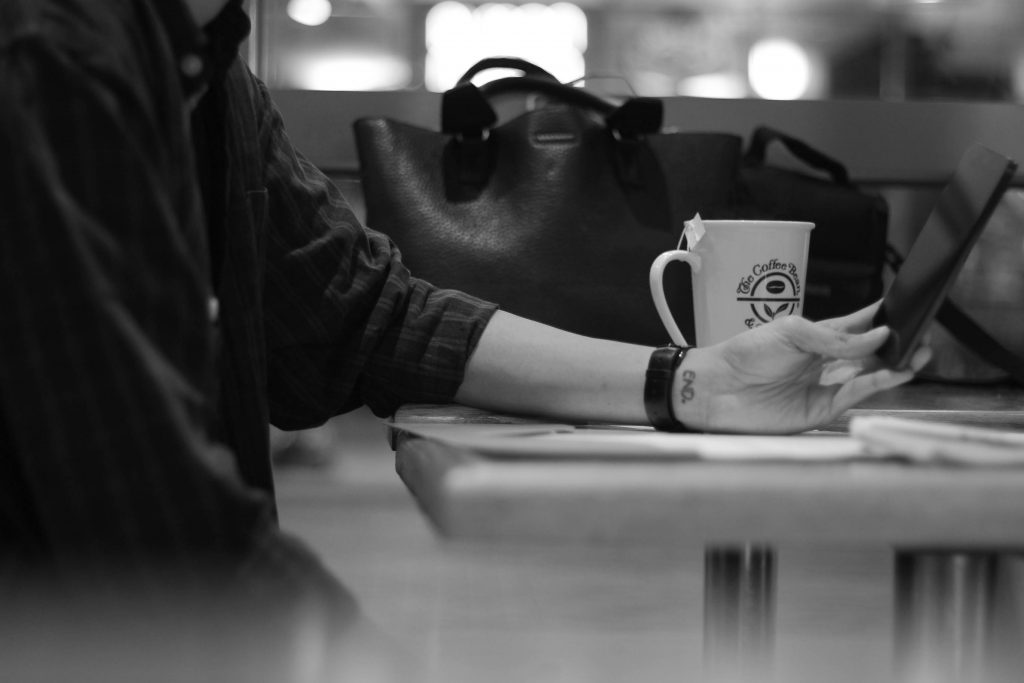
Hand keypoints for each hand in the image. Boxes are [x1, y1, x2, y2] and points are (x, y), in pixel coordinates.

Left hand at [677, 304, 931, 433]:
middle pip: (870, 355)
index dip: (881, 319)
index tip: (908, 308)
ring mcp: (823, 388)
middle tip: (922, 338)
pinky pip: (853, 396)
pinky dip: (874, 384)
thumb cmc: (746, 353)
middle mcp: (823, 363)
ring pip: (868, 378)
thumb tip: (878, 335)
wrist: (717, 386)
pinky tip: (890, 372)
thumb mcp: (793, 332)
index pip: (857, 327)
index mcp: (816, 339)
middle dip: (897, 346)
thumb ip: (837, 337)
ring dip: (894, 366)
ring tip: (918, 355)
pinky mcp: (819, 411)